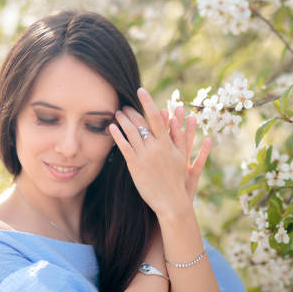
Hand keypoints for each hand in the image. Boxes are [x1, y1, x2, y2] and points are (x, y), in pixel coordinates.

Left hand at [109, 88, 210, 215]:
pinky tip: (111, 128)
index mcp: (167, 143)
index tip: (140, 90)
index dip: (147, 102)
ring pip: (130, 132)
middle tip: (124, 104)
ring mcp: (144, 156)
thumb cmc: (177, 179)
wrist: (171, 200)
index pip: (155, 116)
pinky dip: (117, 135)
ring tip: (116, 113)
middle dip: (131, 111)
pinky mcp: (135, 166)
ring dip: (122, 120)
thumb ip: (179, 137)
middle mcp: (155, 146)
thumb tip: (177, 120)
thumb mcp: (182, 157)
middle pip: (140, 122)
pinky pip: (124, 147)